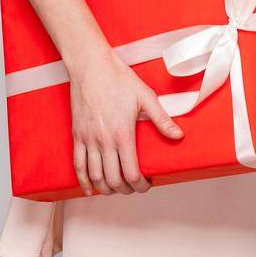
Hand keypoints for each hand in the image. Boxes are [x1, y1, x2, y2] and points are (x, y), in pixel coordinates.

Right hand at [68, 47, 183, 195]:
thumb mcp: (145, 97)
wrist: (91, 66)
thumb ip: (162, 119)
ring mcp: (88, 139)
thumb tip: (178, 135)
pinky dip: (84, 181)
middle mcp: (104, 141)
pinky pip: (77, 165)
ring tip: (116, 188)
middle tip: (134, 187)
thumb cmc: (117, 78)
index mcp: (122, 134)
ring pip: (95, 176)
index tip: (147, 184)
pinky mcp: (77, 135)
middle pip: (113, 179)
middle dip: (126, 189)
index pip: (131, 173)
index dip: (140, 185)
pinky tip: (90, 189)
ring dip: (106, 189)